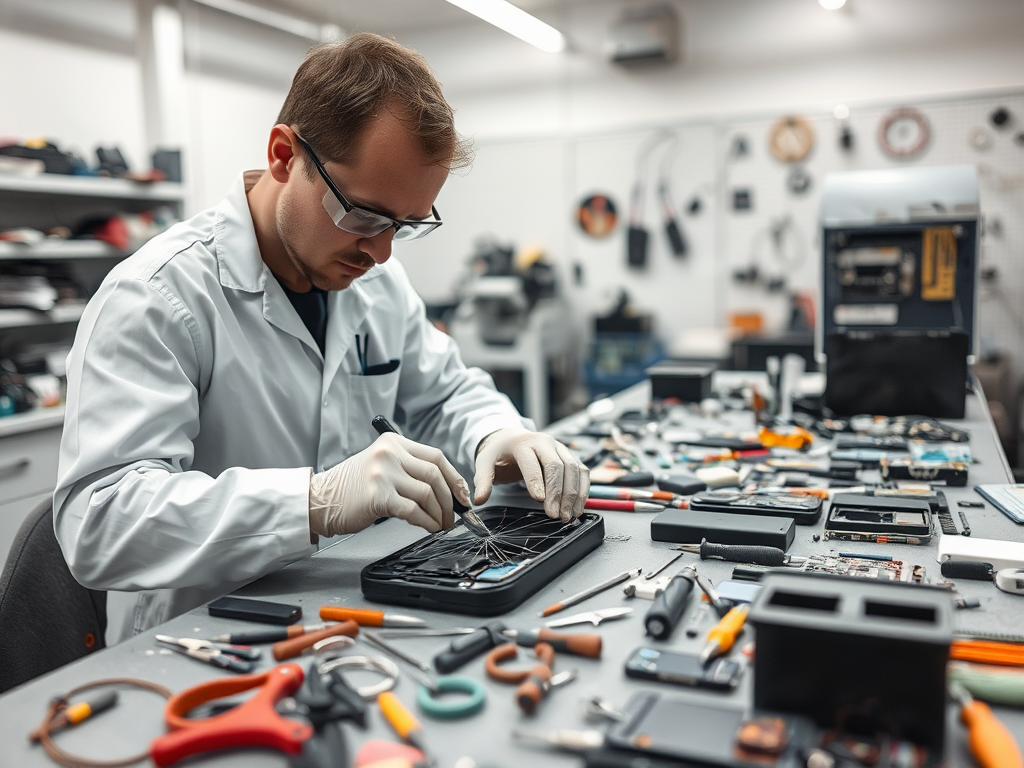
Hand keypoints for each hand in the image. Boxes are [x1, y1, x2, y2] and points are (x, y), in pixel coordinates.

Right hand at [309, 433, 471, 535]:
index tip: (463, 494)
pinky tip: (428, 526)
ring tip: (441, 523)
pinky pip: (413, 510)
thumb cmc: (352, 487)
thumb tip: (445, 489)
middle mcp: (389, 454)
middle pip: (435, 474)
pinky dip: (426, 521)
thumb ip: (409, 469)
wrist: (320, 500)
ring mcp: (383, 473)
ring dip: (439, 512)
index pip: (436, 456)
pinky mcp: (378, 496)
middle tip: (454, 514)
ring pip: (427, 493)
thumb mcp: (381, 466)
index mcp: (393, 442)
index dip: (454, 477)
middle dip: (450, 498)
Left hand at [473, 429, 589, 521]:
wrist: (511, 438)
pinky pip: (581, 471)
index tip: (539, 501)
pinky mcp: (569, 456)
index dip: (536, 481)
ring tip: (568, 516)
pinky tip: (578, 508)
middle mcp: (544, 442)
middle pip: (556, 466)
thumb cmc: (499, 454)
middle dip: (557, 492)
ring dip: (573, 494)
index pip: (532, 462)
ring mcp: (559, 448)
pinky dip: (583, 490)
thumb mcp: (485, 464)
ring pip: (573, 469)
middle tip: (555, 515)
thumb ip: (483, 482)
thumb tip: (479, 500)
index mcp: (522, 443)